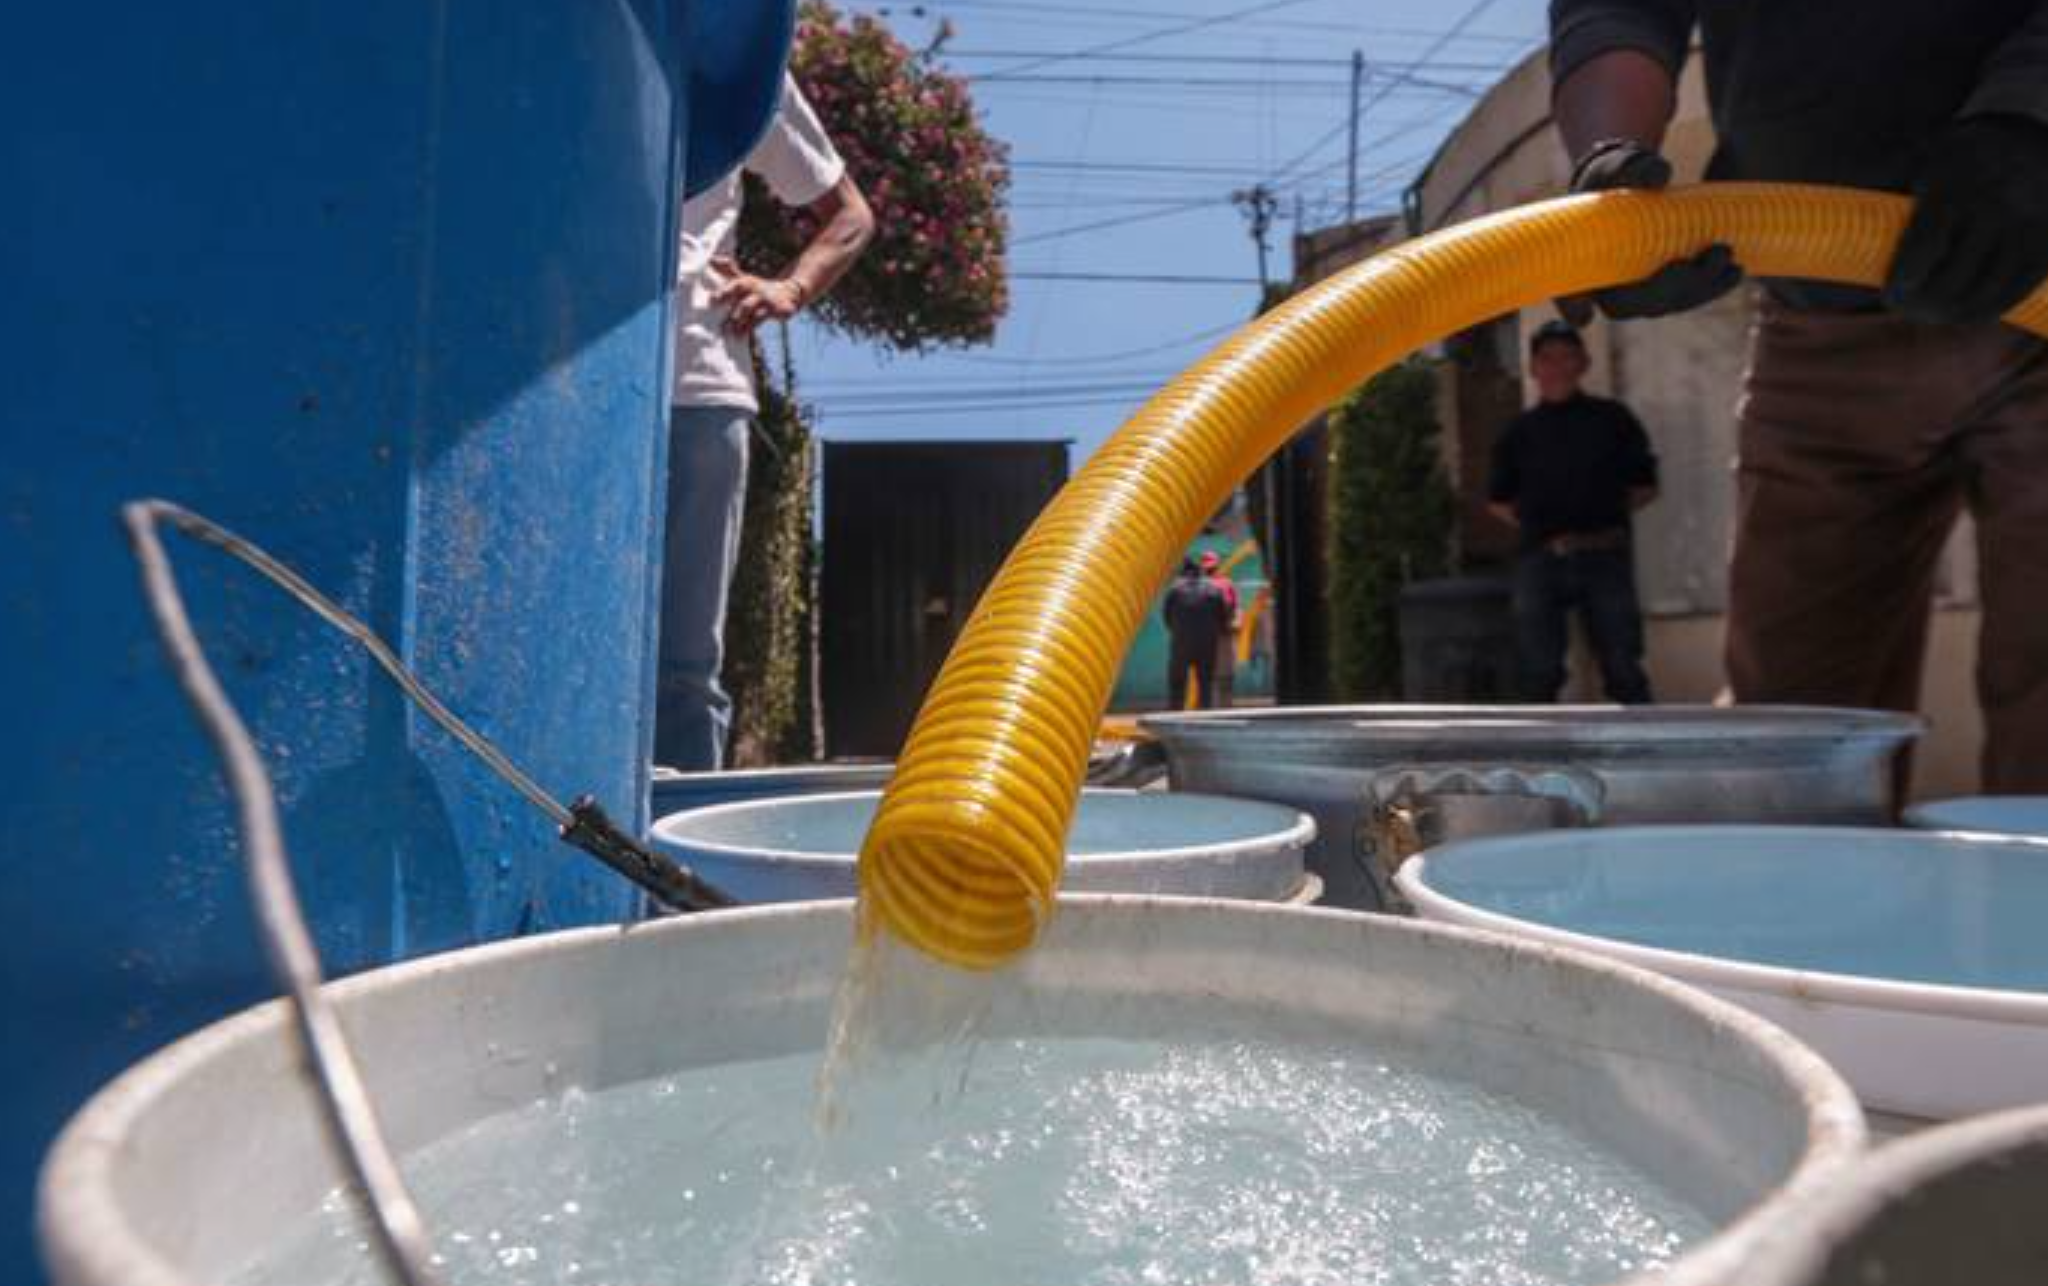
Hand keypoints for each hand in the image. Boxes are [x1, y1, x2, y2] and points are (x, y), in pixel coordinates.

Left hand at [709, 255, 805, 335]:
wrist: (788, 292)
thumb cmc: (759, 288)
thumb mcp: (745, 278)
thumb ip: (729, 270)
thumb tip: (713, 259)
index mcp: (747, 282)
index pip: (735, 286)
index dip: (724, 292)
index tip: (712, 301)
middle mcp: (757, 290)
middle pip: (744, 303)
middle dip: (733, 315)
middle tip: (721, 327)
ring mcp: (768, 300)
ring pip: (754, 314)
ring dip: (741, 324)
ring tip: (732, 333)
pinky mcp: (778, 310)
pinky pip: (762, 320)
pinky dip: (752, 328)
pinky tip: (743, 336)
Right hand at [1560, 139, 1742, 322]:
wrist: (1628, 184)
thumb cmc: (1614, 177)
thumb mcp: (1620, 166)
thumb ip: (1635, 168)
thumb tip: (1660, 175)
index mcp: (1578, 259)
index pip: (1567, 290)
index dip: (1573, 305)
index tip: (1584, 313)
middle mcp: (1601, 285)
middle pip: (1631, 305)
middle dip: (1673, 288)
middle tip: (1712, 255)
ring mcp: (1632, 291)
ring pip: (1663, 306)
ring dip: (1699, 291)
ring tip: (1731, 265)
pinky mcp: (1659, 288)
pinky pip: (1681, 298)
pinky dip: (1708, 288)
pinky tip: (1734, 272)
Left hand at [1886, 115, 2047, 324]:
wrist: (2026, 135)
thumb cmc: (1956, 158)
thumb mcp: (1919, 158)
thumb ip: (1880, 192)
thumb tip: (1822, 225)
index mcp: (1953, 187)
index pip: (1922, 248)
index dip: (1903, 281)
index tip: (1891, 295)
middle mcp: (1993, 208)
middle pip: (1951, 281)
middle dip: (1922, 305)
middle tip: (1906, 307)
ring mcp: (2025, 229)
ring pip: (1982, 295)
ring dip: (1950, 314)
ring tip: (1931, 313)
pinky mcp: (2046, 247)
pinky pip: (2012, 295)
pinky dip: (1985, 311)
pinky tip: (1964, 312)